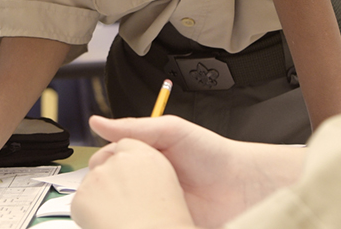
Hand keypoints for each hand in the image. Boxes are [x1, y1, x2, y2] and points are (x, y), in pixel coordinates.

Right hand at [84, 115, 304, 226]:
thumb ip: (135, 127)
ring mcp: (154, 204)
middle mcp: (147, 181)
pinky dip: (134, 223)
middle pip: (113, 187)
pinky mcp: (163, 223)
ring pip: (123, 209)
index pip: (110, 161)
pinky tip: (135, 219)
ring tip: (120, 205)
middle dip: (105, 188)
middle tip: (107, 189)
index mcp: (145, 156)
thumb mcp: (172, 131)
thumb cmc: (213, 155)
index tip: (99, 169)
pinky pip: (141, 223)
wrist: (243, 187)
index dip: (102, 164)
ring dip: (118, 208)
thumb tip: (97, 123)